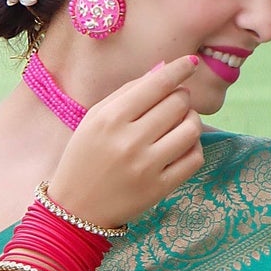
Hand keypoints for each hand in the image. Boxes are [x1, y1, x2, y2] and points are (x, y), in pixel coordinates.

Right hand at [47, 56, 205, 228]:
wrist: (77, 207)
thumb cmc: (85, 156)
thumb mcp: (94, 119)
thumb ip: (127, 93)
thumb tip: (163, 70)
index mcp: (110, 119)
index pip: (156, 85)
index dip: (179, 70)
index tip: (191, 63)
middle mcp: (130, 141)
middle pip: (178, 104)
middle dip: (182, 98)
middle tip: (174, 103)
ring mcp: (147, 166)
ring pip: (191, 130)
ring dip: (191, 120)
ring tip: (180, 122)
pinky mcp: (160, 188)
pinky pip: (193, 159)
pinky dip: (193, 147)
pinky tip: (182, 146)